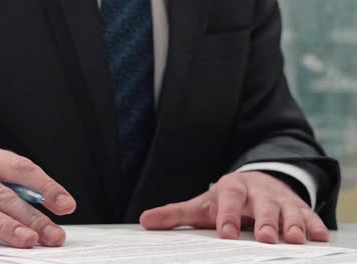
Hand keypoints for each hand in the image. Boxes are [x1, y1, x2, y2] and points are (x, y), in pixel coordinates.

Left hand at [140, 171, 328, 243]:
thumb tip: (144, 221)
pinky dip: (315, 224)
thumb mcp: (202, 204)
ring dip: (293, 224)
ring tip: (297, 239)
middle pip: (263, 204)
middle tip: (266, 237)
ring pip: (288, 209)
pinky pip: (308, 214)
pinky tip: (319, 236)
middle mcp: (257, 191)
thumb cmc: (226, 198)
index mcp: (232, 188)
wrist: (256, 181)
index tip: (226, 233)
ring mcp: (280, 198)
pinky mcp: (297, 206)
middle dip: (265, 220)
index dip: (228, 215)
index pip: (229, 199)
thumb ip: (175, 214)